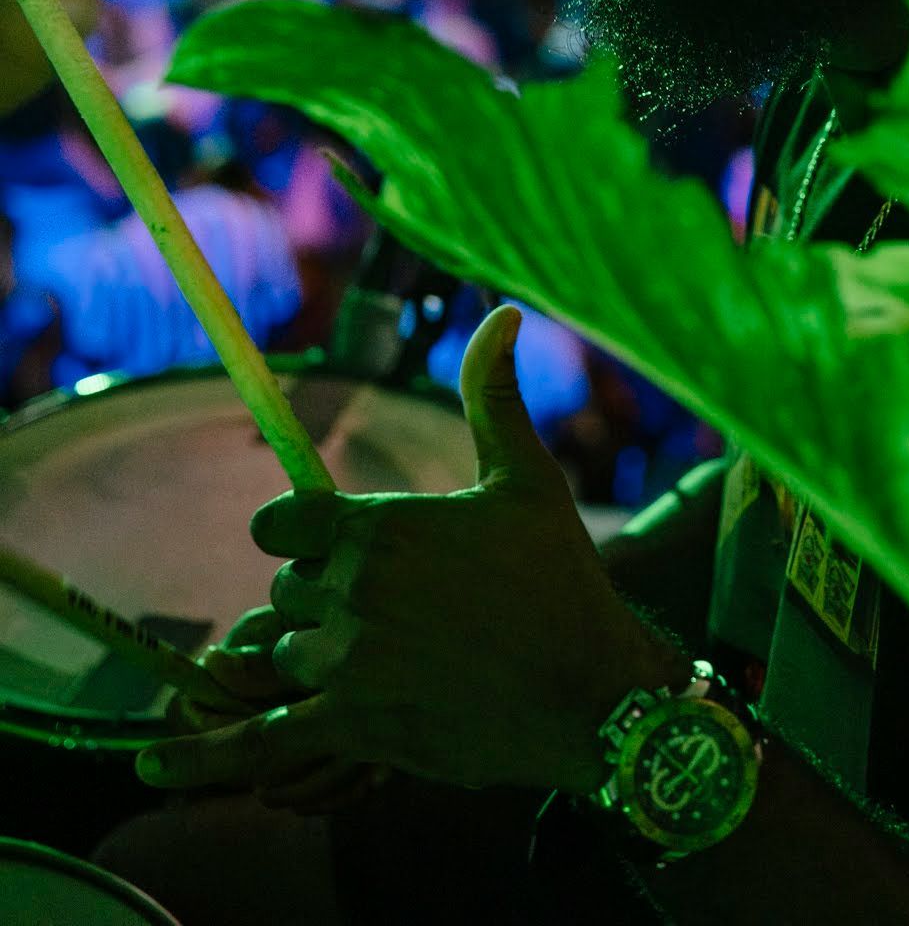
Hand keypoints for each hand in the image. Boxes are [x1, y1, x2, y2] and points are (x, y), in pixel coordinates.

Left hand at [138, 307, 688, 797]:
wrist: (592, 690)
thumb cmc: (561, 578)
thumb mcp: (525, 478)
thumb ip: (492, 394)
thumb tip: (502, 311)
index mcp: (380, 527)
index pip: (279, 524)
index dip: (294, 532)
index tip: (316, 540)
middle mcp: (353, 593)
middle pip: (284, 592)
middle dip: (319, 599)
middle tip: (382, 609)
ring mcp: (348, 666)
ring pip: (281, 657)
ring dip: (308, 658)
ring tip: (367, 661)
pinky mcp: (354, 730)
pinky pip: (258, 744)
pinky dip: (201, 758)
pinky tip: (147, 765)